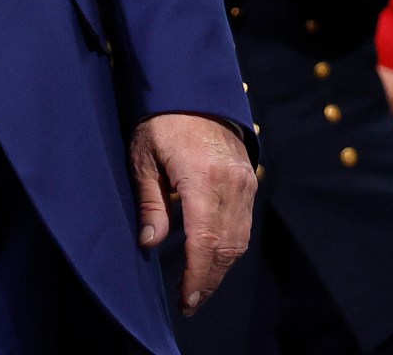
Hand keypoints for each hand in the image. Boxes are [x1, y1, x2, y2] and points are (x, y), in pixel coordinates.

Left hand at [131, 112, 254, 314]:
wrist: (195, 91)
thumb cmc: (160, 121)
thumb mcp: (143, 157)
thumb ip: (150, 202)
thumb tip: (149, 243)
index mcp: (203, 180)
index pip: (204, 241)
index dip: (197, 275)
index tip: (186, 299)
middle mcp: (231, 186)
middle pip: (226, 247)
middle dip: (209, 279)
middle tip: (190, 302)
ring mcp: (245, 184)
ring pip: (238, 239)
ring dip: (220, 267)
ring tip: (198, 287)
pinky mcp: (249, 181)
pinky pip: (243, 224)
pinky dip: (229, 247)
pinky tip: (212, 258)